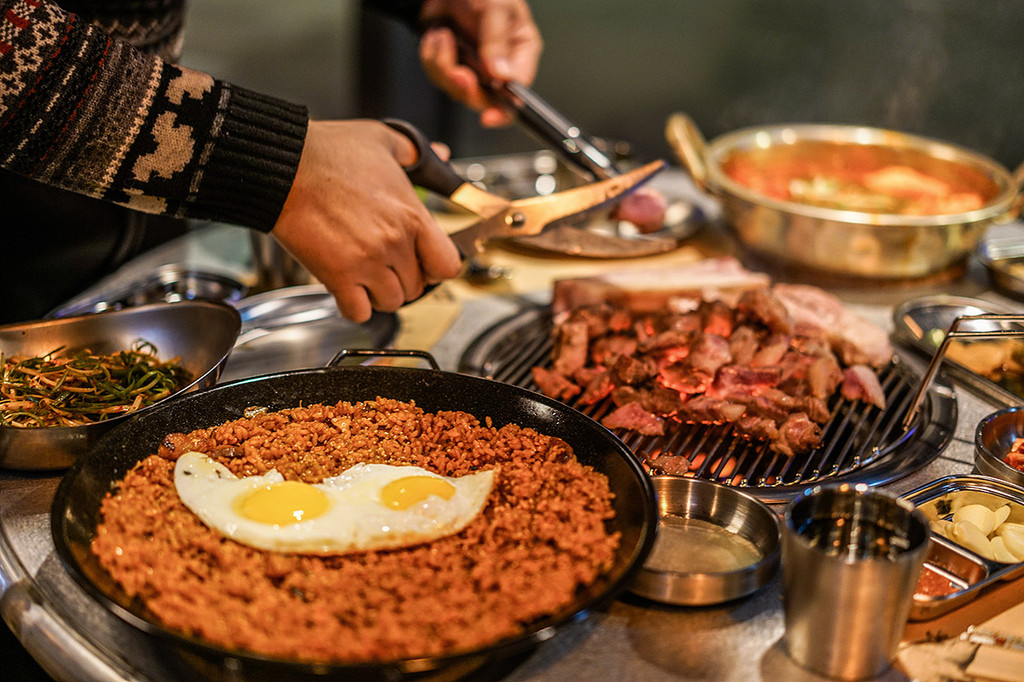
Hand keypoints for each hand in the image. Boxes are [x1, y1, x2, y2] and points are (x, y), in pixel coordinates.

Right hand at [270, 119, 461, 322]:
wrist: (285, 165)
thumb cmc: (329, 152)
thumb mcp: (384, 140)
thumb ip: (416, 151)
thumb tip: (440, 151)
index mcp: (412, 214)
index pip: (447, 265)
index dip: (436, 268)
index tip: (423, 264)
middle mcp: (395, 243)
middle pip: (417, 287)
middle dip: (403, 279)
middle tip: (385, 266)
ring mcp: (367, 262)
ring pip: (391, 303)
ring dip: (379, 294)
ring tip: (365, 276)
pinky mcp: (338, 276)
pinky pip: (359, 312)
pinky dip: (354, 306)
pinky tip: (347, 288)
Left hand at [417, 0, 541, 126]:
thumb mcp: (496, 8)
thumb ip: (497, 42)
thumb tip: (502, 75)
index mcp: (519, 53)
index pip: (518, 94)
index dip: (504, 110)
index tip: (489, 116)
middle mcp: (498, 67)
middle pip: (484, 100)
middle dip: (466, 88)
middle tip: (458, 72)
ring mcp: (472, 68)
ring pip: (456, 89)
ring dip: (444, 65)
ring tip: (444, 36)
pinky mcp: (450, 64)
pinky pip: (437, 75)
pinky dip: (431, 56)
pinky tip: (437, 35)